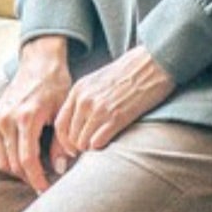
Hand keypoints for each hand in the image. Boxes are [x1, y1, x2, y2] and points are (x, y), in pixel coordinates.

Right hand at [0, 37, 72, 194]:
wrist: (40, 64)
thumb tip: (60, 168)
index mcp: (26, 118)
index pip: (28, 159)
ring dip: (14, 172)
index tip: (45, 190)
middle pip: (14, 162)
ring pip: (0, 159)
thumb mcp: (62, 112)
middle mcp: (7, 119)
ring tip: (30, 176)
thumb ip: (61, 141)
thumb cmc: (55, 86)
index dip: (36, 178)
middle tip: (44, 183)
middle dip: (29, 177)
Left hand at [54, 46, 175, 156]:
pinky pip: (97, 143)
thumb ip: (84, 99)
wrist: (151, 63)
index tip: (73, 148)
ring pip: (83, 143)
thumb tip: (79, 123)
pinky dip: (101, 146)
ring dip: (90, 148)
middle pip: (70, 137)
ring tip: (101, 143)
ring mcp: (99, 109)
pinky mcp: (116, 117)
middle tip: (90, 148)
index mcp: (78, 91)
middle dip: (79, 147)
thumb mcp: (97, 81)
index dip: (64, 141)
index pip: (60, 124)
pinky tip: (109, 141)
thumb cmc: (128, 73)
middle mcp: (84, 100)